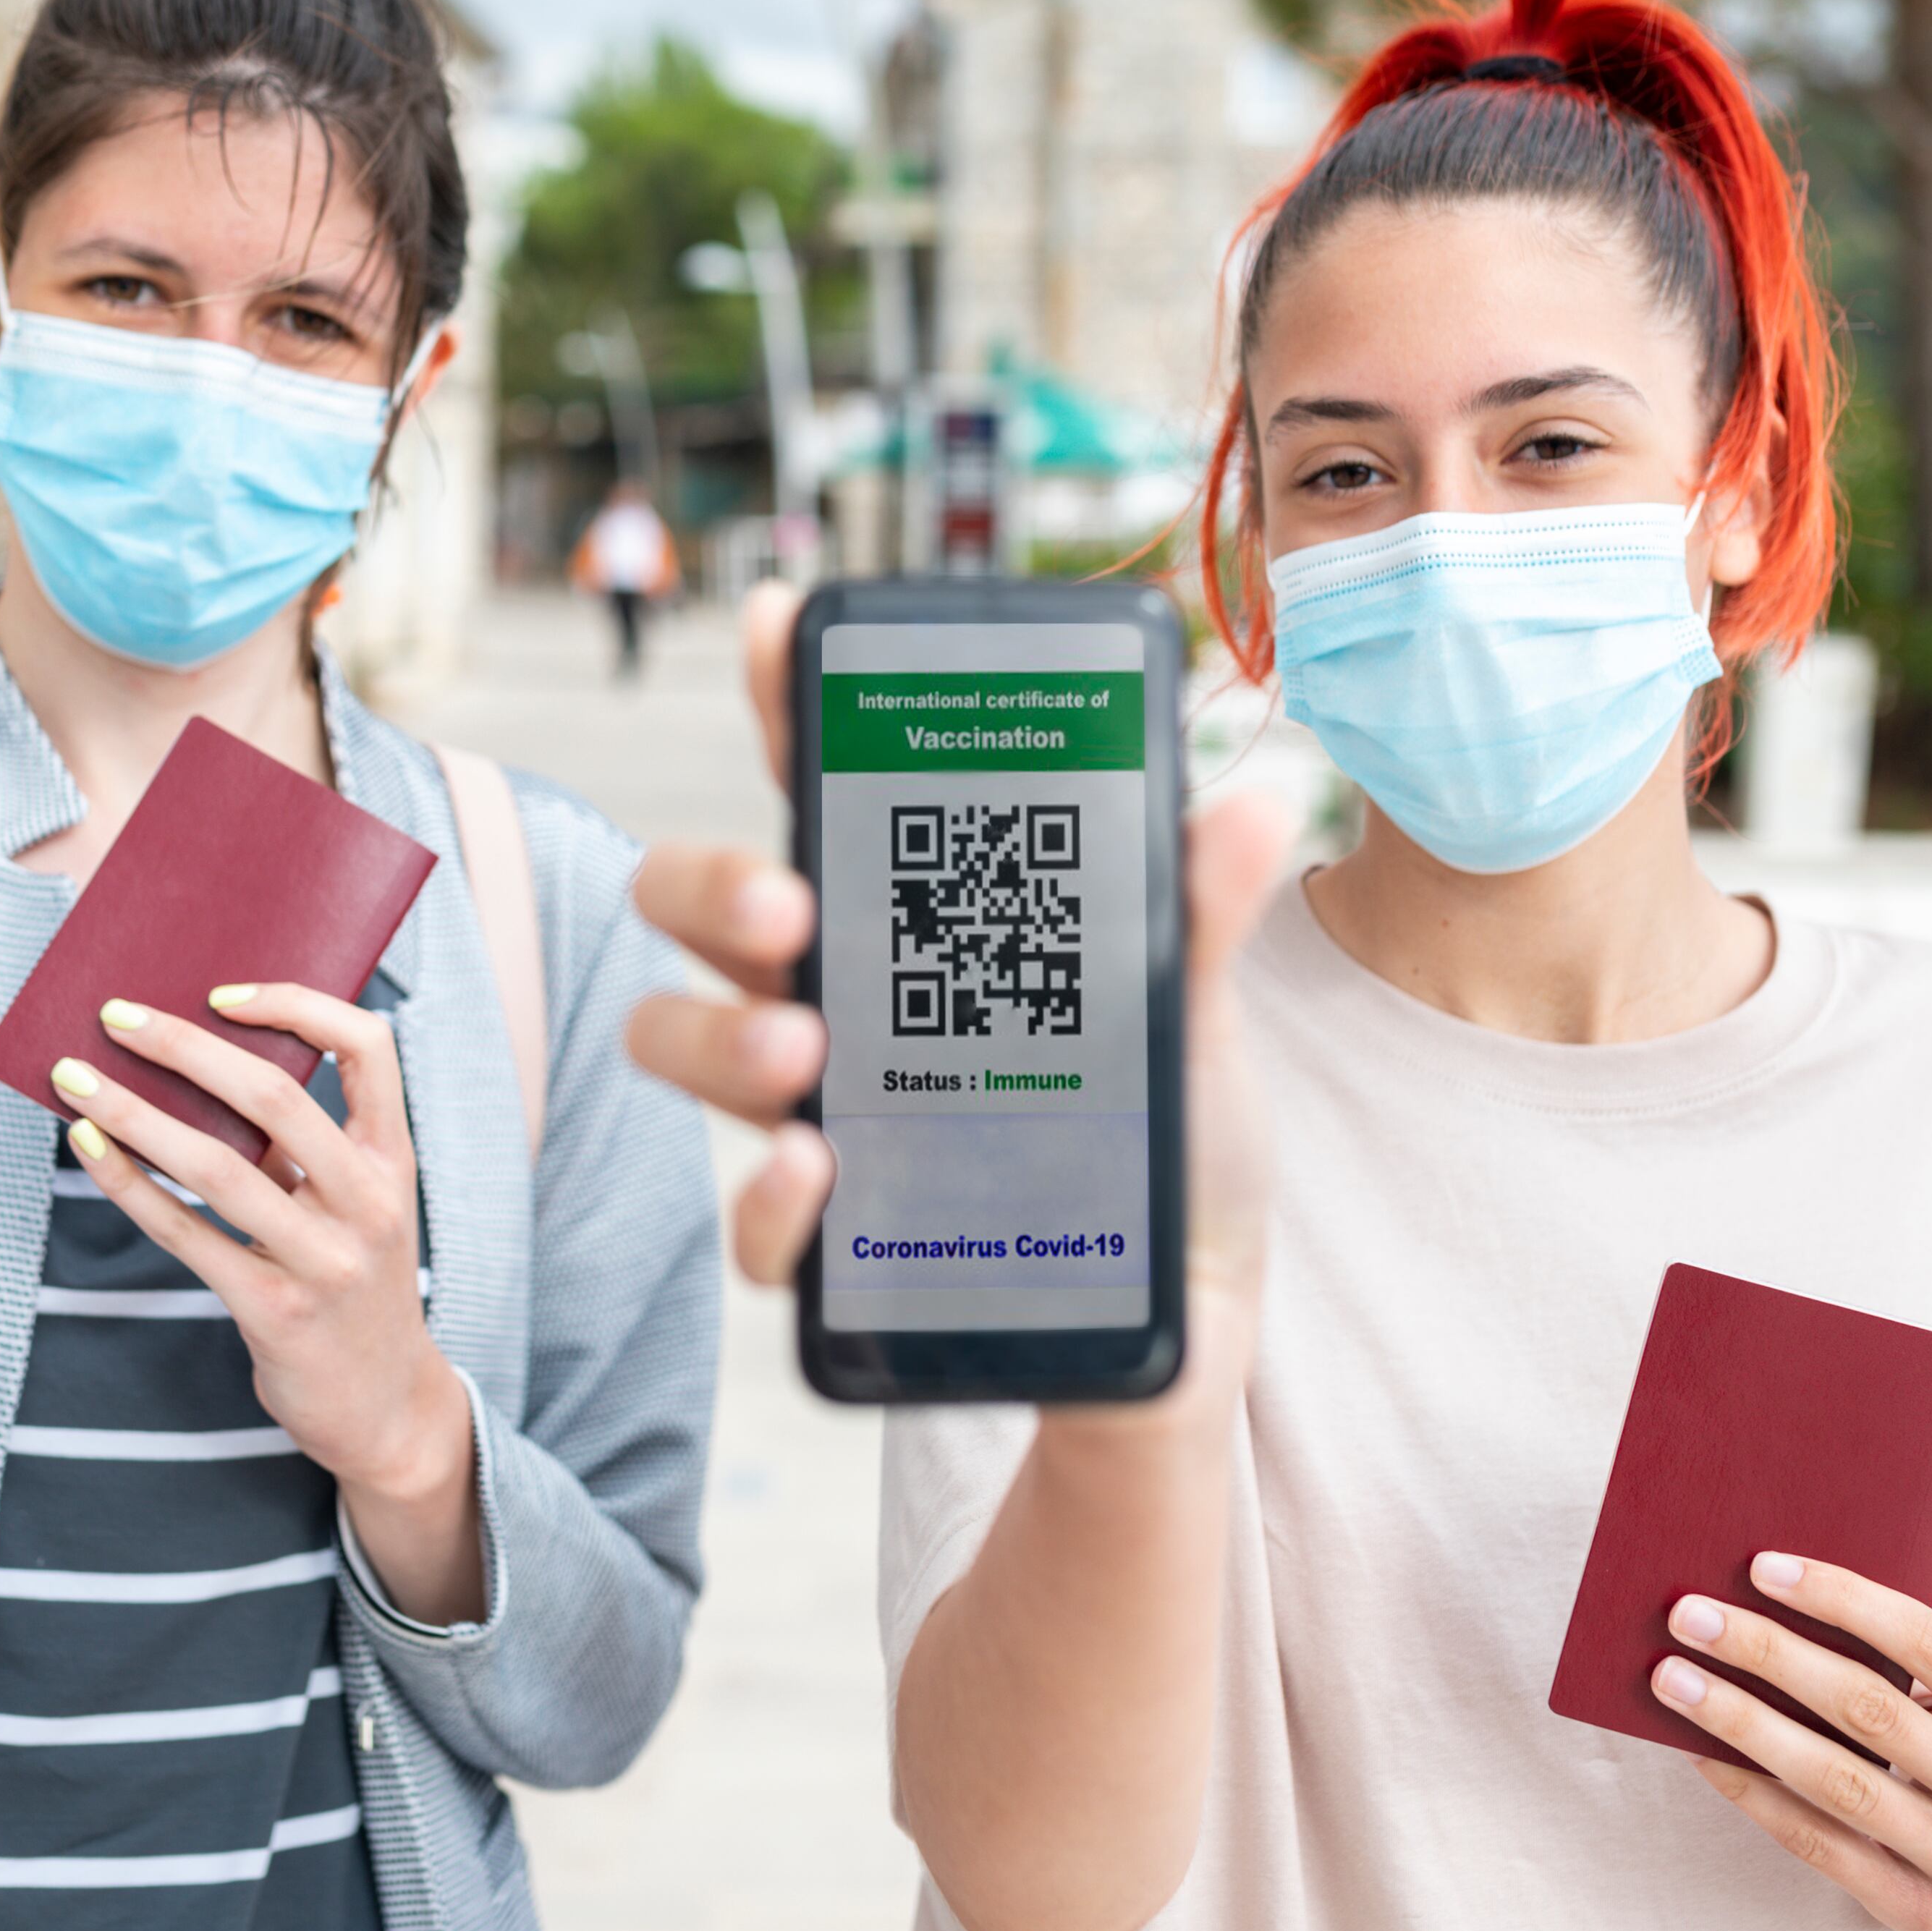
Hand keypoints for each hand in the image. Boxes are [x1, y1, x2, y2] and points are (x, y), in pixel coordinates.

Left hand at [57, 985, 481, 1622]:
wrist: (386, 1409)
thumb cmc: (356, 1287)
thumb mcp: (358, 1209)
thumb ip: (306, 1149)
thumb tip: (204, 1069)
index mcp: (394, 1160)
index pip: (367, 1048)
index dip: (297, 1006)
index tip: (223, 992)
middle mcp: (368, 1203)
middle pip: (275, 1097)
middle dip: (186, 1046)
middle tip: (117, 1016)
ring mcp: (323, 1260)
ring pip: (217, 1165)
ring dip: (136, 1112)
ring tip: (74, 1078)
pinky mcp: (274, 1310)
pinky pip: (186, 1233)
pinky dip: (129, 1184)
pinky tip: (88, 1147)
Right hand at [623, 583, 1293, 1323]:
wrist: (1181, 1305)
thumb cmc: (1167, 1131)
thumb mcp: (1193, 1012)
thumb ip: (1196, 912)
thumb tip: (1251, 805)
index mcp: (911, 912)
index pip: (823, 779)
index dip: (785, 692)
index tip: (780, 625)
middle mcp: (837, 994)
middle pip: (699, 900)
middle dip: (713, 883)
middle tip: (789, 910)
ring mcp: (818, 1108)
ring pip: (680, 1039)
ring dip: (716, 1038)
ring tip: (802, 1059)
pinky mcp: (833, 1236)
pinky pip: (759, 1224)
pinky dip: (769, 1204)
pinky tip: (816, 1179)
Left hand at [1656, 1553, 1931, 1930]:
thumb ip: (1905, 1663)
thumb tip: (1769, 1595)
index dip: (1845, 1599)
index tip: (1761, 1567)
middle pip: (1873, 1710)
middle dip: (1770, 1653)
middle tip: (1690, 1615)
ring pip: (1836, 1781)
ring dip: (1741, 1721)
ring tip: (1673, 1678)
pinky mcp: (1922, 1917)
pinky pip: (1815, 1842)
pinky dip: (1749, 1789)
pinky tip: (1699, 1749)